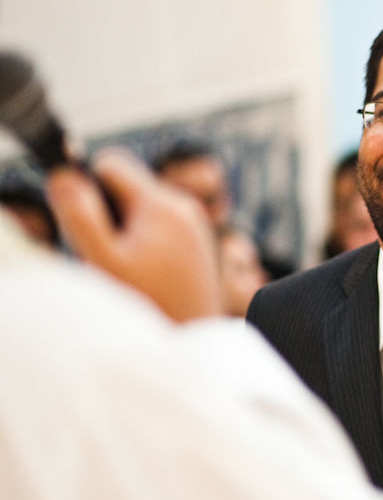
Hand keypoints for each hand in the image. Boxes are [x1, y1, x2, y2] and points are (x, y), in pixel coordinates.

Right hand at [45, 147, 220, 321]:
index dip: (88, 185)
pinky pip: (162, 224)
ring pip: (144, 206)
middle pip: (128, 185)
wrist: (194, 336)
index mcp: (161, 203)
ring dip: (126, 227)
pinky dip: (146, 240)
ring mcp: (196, 224)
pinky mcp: (199, 241)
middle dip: (108, 209)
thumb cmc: (147, 302)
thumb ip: (81, 217)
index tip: (86, 222)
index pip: (112, 163)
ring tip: (128, 265)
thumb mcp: (103, 260)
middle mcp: (184, 206)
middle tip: (107, 250)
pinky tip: (147, 272)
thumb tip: (65, 176)